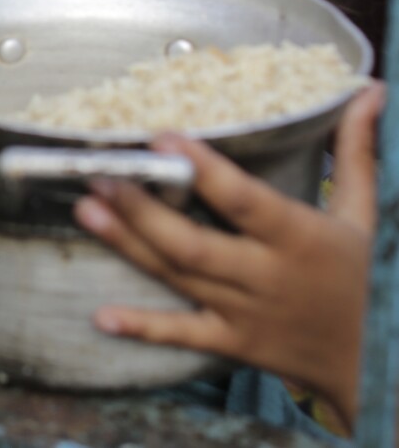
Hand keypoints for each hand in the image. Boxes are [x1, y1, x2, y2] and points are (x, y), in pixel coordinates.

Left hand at [74, 84, 383, 431]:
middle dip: (141, 211)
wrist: (380, 364)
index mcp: (300, 238)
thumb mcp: (367, 214)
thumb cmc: (368, 277)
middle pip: (193, 244)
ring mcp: (245, 313)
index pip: (246, 201)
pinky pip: (182, 335)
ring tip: (86, 211)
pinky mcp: (233, 343)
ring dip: (128, 245)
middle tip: (99, 178)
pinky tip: (101, 316)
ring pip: (178, 277)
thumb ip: (356, 152)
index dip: (205, 172)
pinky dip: (142, 328)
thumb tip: (368, 91)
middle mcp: (267, 276)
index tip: (163, 139)